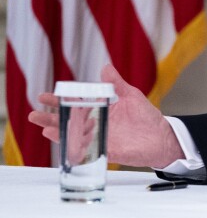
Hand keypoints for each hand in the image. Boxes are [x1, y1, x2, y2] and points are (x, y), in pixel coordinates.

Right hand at [28, 64, 184, 168]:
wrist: (161, 136)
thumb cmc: (146, 116)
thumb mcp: (130, 96)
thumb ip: (116, 84)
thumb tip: (106, 67)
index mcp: (100, 110)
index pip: (75, 104)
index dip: (60, 100)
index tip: (44, 96)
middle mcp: (96, 124)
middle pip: (69, 121)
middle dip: (51, 117)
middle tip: (34, 114)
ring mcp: (99, 138)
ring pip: (73, 135)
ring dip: (58, 131)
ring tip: (44, 127)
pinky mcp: (105, 150)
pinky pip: (86, 150)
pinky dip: (75, 146)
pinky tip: (66, 143)